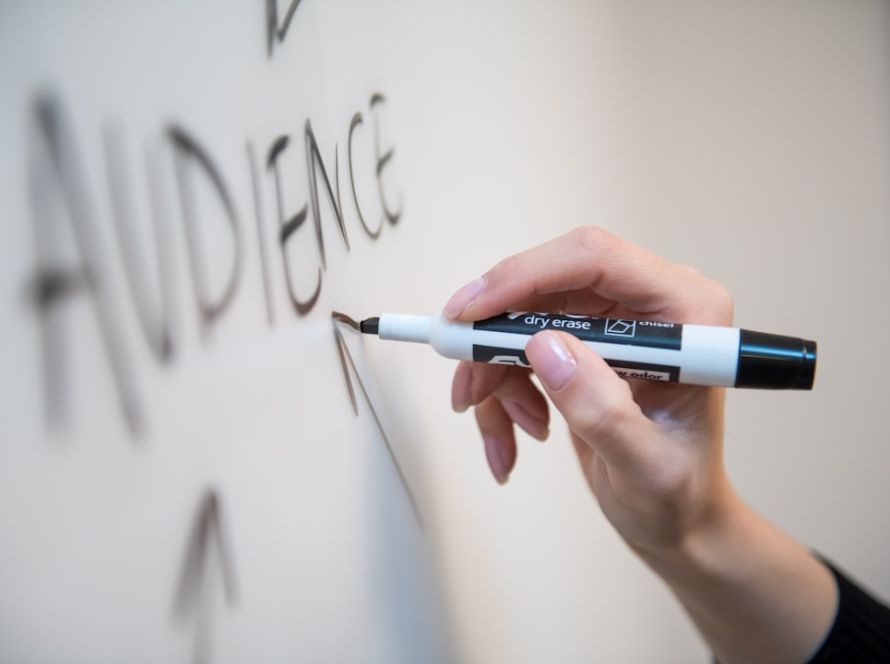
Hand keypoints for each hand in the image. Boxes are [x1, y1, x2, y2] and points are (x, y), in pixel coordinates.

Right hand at [443, 226, 734, 554]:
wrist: (677, 517)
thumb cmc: (678, 494)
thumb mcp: (645, 467)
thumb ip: (601, 409)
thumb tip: (544, 347)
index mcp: (685, 311)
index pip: (594, 259)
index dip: (524, 276)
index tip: (468, 315)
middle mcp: (648, 302)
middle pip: (546, 285)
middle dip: (496, 341)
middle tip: (467, 390)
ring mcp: (614, 320)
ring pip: (522, 319)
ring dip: (497, 376)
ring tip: (509, 433)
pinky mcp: (585, 342)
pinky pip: (520, 347)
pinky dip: (502, 391)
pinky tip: (514, 434)